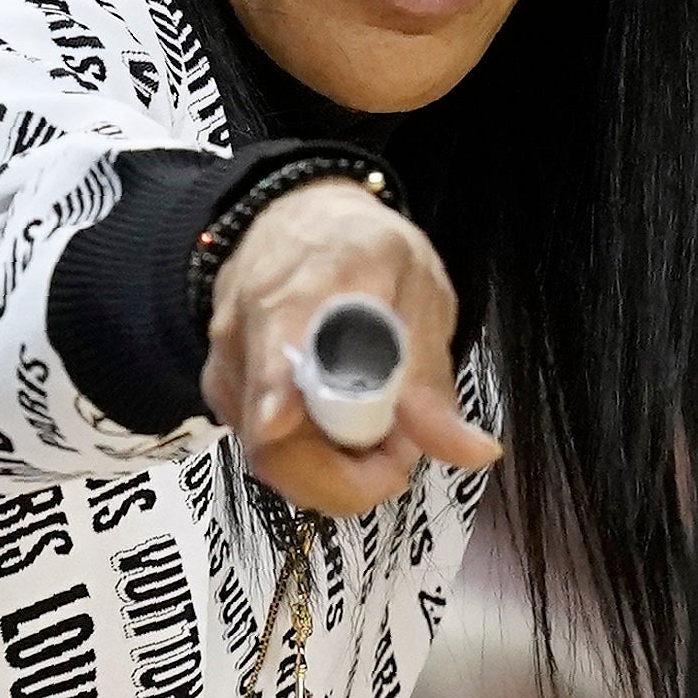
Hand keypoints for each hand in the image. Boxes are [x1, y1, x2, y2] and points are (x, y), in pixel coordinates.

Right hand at [203, 179, 501, 515]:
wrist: (298, 220)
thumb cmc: (364, 251)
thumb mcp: (419, 292)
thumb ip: (430, 376)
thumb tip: (474, 453)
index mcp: (303, 290)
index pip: (277, 351)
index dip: (278, 395)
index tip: (284, 423)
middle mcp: (247, 334)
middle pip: (273, 440)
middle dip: (346, 477)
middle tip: (402, 456)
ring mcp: (228, 368)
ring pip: (274, 459)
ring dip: (336, 471)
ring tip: (383, 432)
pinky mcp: (223, 393)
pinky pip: (270, 452)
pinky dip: (315, 459)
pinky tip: (346, 427)